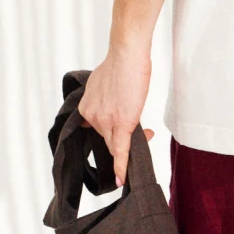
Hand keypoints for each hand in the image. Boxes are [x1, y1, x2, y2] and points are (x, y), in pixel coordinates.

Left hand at [78, 42, 153, 188]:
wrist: (128, 54)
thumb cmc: (122, 63)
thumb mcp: (102, 82)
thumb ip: (102, 96)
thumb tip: (111, 102)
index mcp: (86, 106)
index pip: (98, 127)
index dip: (111, 130)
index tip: (120, 128)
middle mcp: (91, 115)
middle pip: (107, 136)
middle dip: (124, 134)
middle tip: (143, 130)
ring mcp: (105, 121)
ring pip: (116, 143)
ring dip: (132, 142)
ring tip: (147, 135)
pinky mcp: (121, 124)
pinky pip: (120, 150)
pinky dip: (121, 166)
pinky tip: (122, 179)